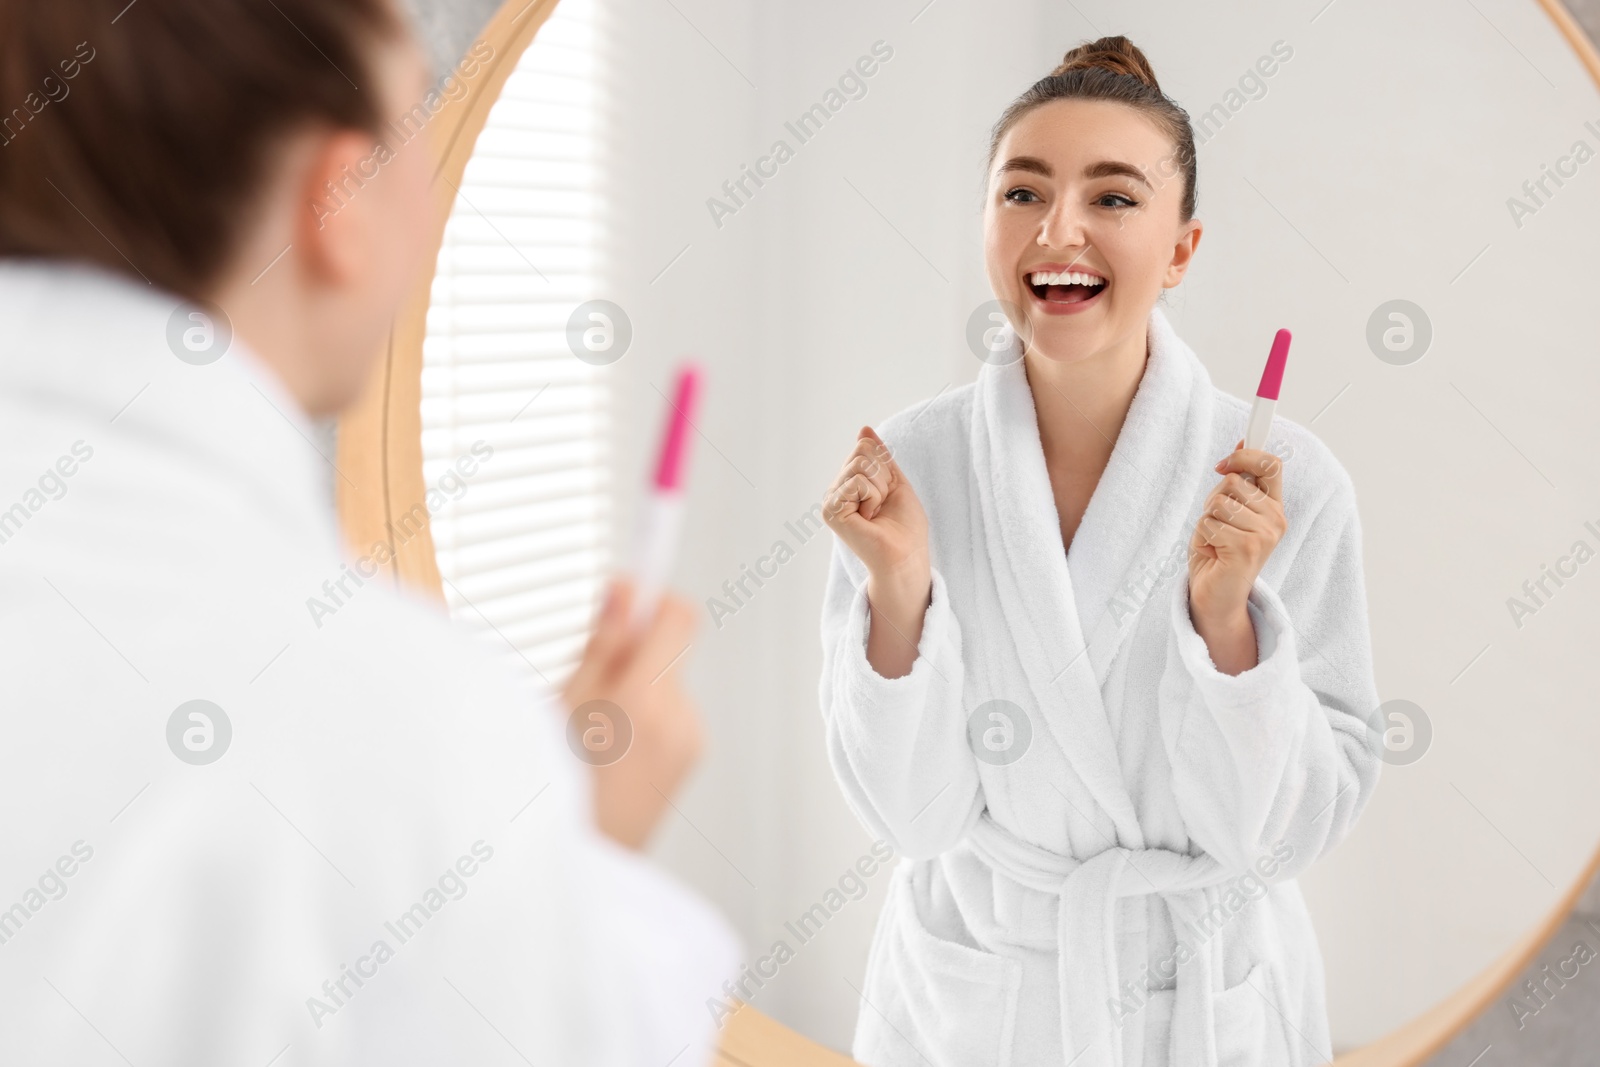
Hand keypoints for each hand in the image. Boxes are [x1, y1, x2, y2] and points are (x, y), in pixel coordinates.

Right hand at [561, 577, 701, 848]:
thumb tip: (625, 589)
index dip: (650, 599)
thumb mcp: (563, 705)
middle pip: (669, 648)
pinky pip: (670, 711)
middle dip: (630, 649)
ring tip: (592, 723)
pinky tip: (610, 747)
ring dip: (634, 683)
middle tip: (585, 676)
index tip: (620, 601)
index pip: (679, 616)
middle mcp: (681, 718)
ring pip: (666, 680)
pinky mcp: (692, 756)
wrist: (584, 861)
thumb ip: (601, 644)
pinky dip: (643, 714)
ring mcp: (691, 740)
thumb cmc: (557, 789)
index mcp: (646, 701)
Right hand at [822, 426, 930, 677]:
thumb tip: (864, 429)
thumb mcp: (895, 481)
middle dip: (882, 475)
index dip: (886, 467)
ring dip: (879, 489)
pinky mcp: (831, 510)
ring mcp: (831, 500)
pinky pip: (858, 482)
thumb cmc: (905, 526)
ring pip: (861, 465)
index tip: (887, 494)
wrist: (906, 555)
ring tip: (875, 513)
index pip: (865, 446)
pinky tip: (869, 519)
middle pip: (861, 451)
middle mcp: (836, 490)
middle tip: (881, 505)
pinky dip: (873, 498)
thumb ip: (880, 456)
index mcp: (849, 483)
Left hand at [1186, 440, 1286, 673]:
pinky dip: (1203, 538)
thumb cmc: (1218, 554)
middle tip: (1218, 527)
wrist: (1216, 598)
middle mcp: (1276, 519)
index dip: (1246, 455)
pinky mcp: (1249, 548)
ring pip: (1218, 503)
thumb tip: (1242, 443)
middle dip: (1213, 501)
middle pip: (1233, 481)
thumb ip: (1237, 483)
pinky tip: (1214, 555)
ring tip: (1216, 543)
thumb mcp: (1227, 512)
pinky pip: (1210, 523)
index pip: (1271, 465)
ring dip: (1206, 522)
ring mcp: (1265, 534)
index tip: (1222, 464)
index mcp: (1274, 507)